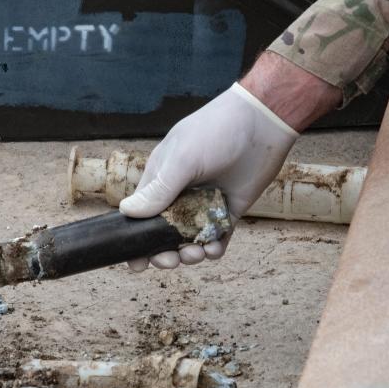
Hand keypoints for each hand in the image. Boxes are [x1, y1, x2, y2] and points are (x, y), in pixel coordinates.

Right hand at [118, 52, 341, 270]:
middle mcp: (179, 194)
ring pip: (190, 239)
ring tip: (197, 253)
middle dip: (163, 253)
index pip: (140, 216)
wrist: (262, 124)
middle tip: (171, 261)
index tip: (135, 264)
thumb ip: (158, 190)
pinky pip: (217, 237)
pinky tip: (214, 249)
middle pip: (163, 234)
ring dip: (190, 253)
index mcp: (160, 180)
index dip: (135, 241)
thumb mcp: (182, 160)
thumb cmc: (215, 132)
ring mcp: (204, 203)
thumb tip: (126, 213)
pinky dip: (214, 248)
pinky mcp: (228, 210)